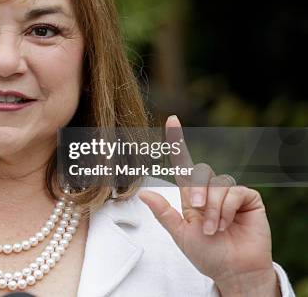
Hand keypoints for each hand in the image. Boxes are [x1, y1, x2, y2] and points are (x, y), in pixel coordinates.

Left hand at [138, 116, 278, 295]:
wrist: (232, 271)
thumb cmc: (207, 254)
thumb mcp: (180, 234)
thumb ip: (164, 213)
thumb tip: (144, 193)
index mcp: (192, 196)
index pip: (184, 164)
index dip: (178, 141)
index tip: (171, 120)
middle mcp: (211, 190)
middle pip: (200, 171)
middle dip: (198, 194)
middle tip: (200, 216)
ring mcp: (230, 193)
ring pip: (217, 184)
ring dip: (213, 209)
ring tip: (214, 229)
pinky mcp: (248, 198)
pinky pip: (234, 191)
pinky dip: (227, 209)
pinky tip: (228, 224)